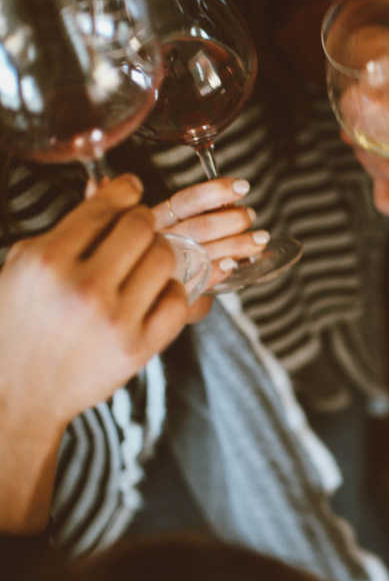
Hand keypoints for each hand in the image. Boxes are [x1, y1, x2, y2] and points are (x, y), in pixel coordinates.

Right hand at [0, 175, 188, 430]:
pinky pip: (177, 301)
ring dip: (159, 254)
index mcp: (48, 260)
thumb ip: (67, 228)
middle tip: (137, 230)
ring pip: (165, 259)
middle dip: (142, 222)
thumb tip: (109, 187)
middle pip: (142, 227)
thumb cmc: (19, 324)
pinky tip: (154, 294)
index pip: (104, 208)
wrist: (18, 393)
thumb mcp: (25, 266)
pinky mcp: (138, 349)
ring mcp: (115, 320)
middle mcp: (83, 288)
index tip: (132, 190)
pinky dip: (171, 292)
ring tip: (144, 262)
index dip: (125, 191)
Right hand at [150, 175, 270, 303]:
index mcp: (158, 218)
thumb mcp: (179, 226)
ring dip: (237, 244)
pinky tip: (233, 264)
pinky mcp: (175, 288)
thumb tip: (234, 205)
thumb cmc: (172, 251)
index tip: (242, 187)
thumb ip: (202, 213)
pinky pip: (201, 278)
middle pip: (200, 227)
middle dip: (233, 220)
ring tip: (259, 240)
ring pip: (205, 251)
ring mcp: (167, 266)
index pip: (186, 201)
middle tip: (250, 216)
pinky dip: (219, 269)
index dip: (215, 192)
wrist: (153, 292)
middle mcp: (160, 240)